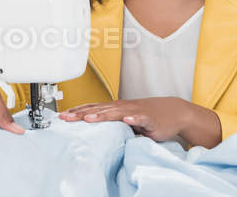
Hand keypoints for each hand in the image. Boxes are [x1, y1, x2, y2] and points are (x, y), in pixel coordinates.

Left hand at [58, 97, 190, 141]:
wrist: (174, 112)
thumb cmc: (148, 116)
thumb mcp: (126, 119)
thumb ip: (111, 122)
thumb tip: (94, 130)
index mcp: (116, 108)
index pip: (92, 108)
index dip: (77, 111)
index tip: (61, 116)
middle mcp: (123, 107)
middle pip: (99, 109)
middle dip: (81, 113)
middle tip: (66, 118)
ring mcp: (136, 111)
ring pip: (116, 113)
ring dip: (102, 115)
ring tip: (89, 118)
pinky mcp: (150, 119)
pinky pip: (140, 118)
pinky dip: (133, 118)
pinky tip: (127, 120)